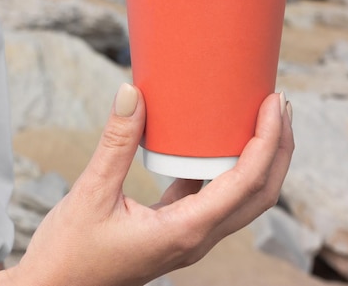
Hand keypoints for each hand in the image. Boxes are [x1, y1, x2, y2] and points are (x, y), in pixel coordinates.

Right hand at [0, 83, 292, 285]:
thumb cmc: (68, 254)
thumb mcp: (90, 194)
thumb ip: (115, 143)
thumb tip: (132, 92)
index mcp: (185, 231)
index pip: (246, 182)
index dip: (267, 140)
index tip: (272, 102)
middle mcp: (198, 238)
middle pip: (260, 194)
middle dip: (278, 148)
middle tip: (279, 104)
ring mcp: (191, 237)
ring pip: (245, 199)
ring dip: (261, 159)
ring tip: (262, 119)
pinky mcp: (178, 231)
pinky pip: (217, 198)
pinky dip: (229, 168)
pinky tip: (219, 143)